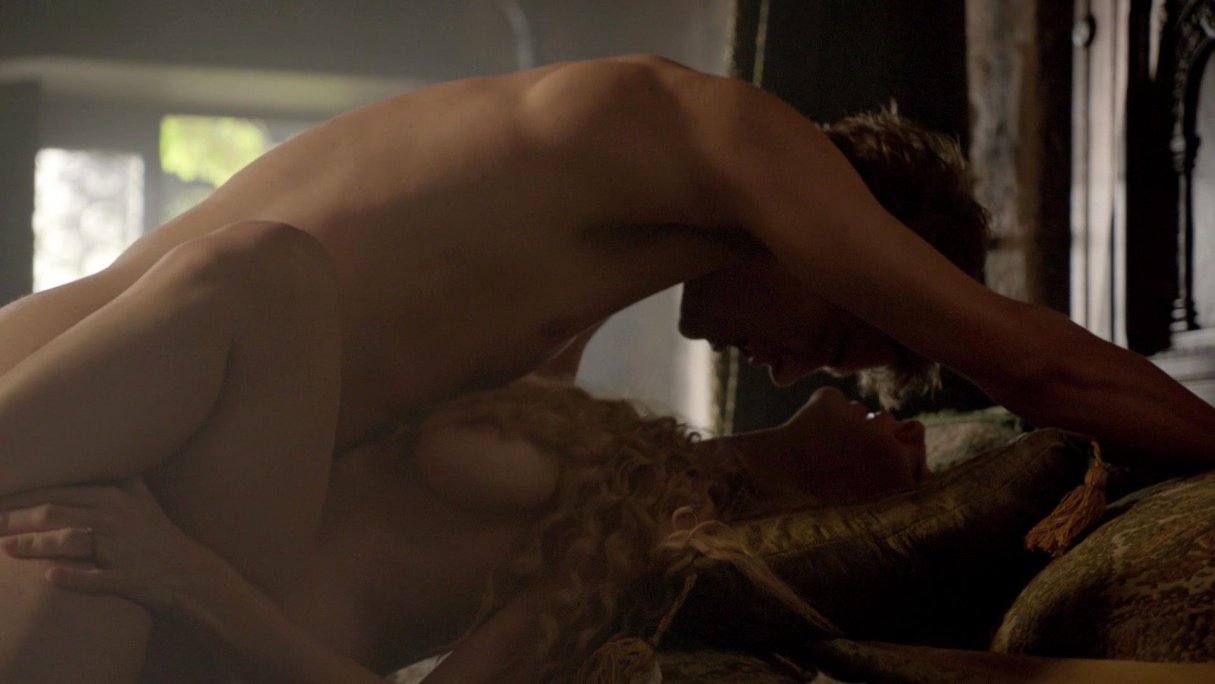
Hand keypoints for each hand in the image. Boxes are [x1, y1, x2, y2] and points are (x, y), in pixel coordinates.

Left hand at [0, 479, 218, 617]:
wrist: (189, 572)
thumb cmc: (156, 535)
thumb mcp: (140, 499)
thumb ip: (116, 476)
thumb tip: (92, 450)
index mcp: (114, 497)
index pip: (58, 491)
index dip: (22, 494)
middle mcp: (115, 518)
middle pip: (56, 512)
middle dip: (15, 517)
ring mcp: (121, 550)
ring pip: (70, 542)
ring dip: (34, 545)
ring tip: (4, 548)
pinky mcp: (128, 578)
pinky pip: (97, 579)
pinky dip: (73, 578)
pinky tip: (49, 577)